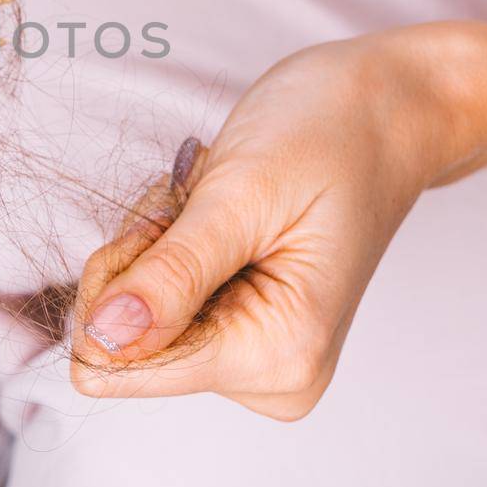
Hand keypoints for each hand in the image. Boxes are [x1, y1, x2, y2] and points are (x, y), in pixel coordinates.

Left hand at [70, 25, 471, 418]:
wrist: (385, 112)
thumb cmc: (329, 136)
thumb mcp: (240, 195)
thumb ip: (170, 277)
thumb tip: (100, 341)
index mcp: (278, 354)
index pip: (128, 366)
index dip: (115, 287)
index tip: (165, 226)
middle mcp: (272, 375)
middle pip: (127, 341)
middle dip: (142, 258)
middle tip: (200, 204)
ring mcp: (259, 356)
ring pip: (138, 314)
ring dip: (159, 244)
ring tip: (221, 204)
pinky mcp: (245, 330)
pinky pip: (161, 299)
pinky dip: (171, 245)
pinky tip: (220, 214)